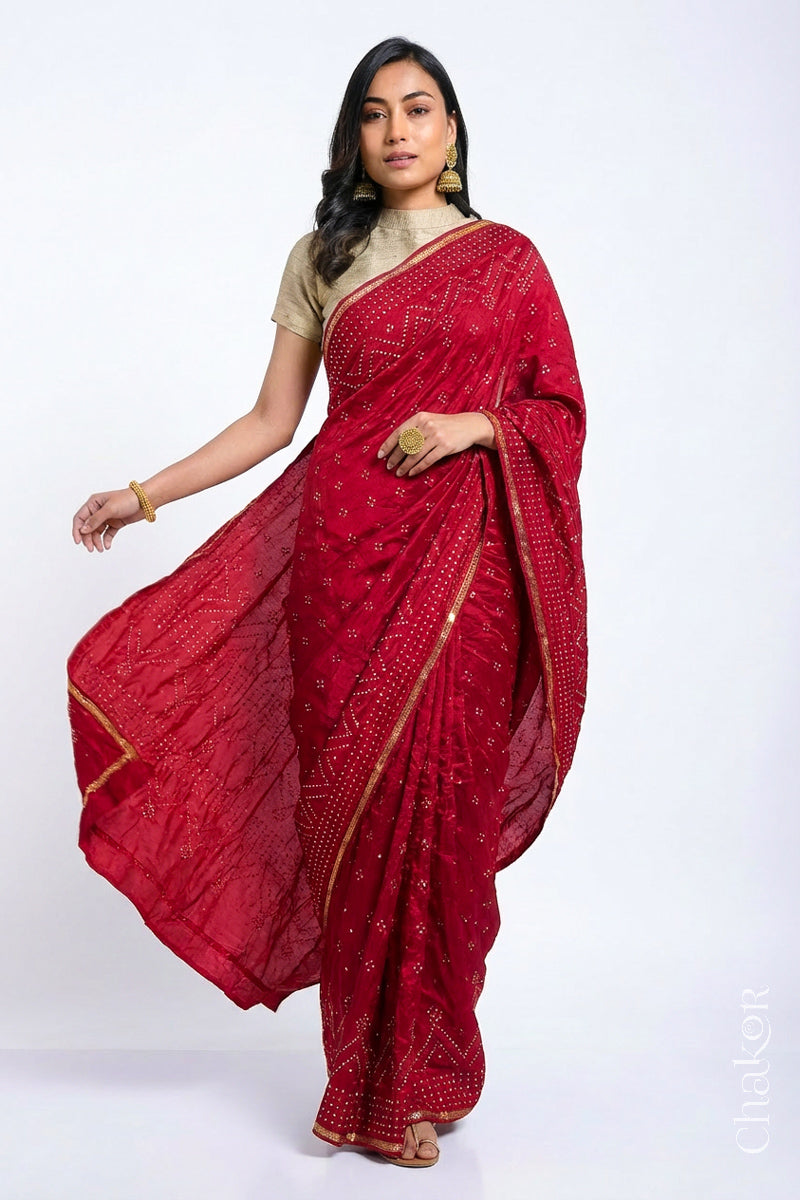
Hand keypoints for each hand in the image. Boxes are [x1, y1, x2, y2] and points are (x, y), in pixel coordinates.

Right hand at [72, 487, 147, 552]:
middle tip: (91, 549)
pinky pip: (108, 533)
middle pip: (88, 527)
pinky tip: (107, 546)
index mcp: (93, 503)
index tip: (78, 541)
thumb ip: (96, 520)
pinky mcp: (116, 522)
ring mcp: (107, 517)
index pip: (80, 518)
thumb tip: (83, 530)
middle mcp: (98, 510)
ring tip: (100, 549)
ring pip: (97, 532)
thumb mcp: (110, 509)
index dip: (77, 530)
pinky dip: (106, 540)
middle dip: (88, 538)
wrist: (146, 501)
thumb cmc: (127, 499)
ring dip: (97, 541)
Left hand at [377, 411, 494, 476]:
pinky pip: (427, 460)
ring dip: (404, 466)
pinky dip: (417, 468)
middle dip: (395, 458)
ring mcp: (436, 436)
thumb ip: (414, 429)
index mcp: (420, 417)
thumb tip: (395, 445)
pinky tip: (411, 473)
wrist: (469, 425)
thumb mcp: (429, 420)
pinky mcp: (445, 446)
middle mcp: (427, 425)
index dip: (388, 445)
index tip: (380, 456)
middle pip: (405, 445)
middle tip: (388, 467)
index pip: (399, 432)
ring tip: (398, 473)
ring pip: (415, 454)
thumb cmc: (446, 425)